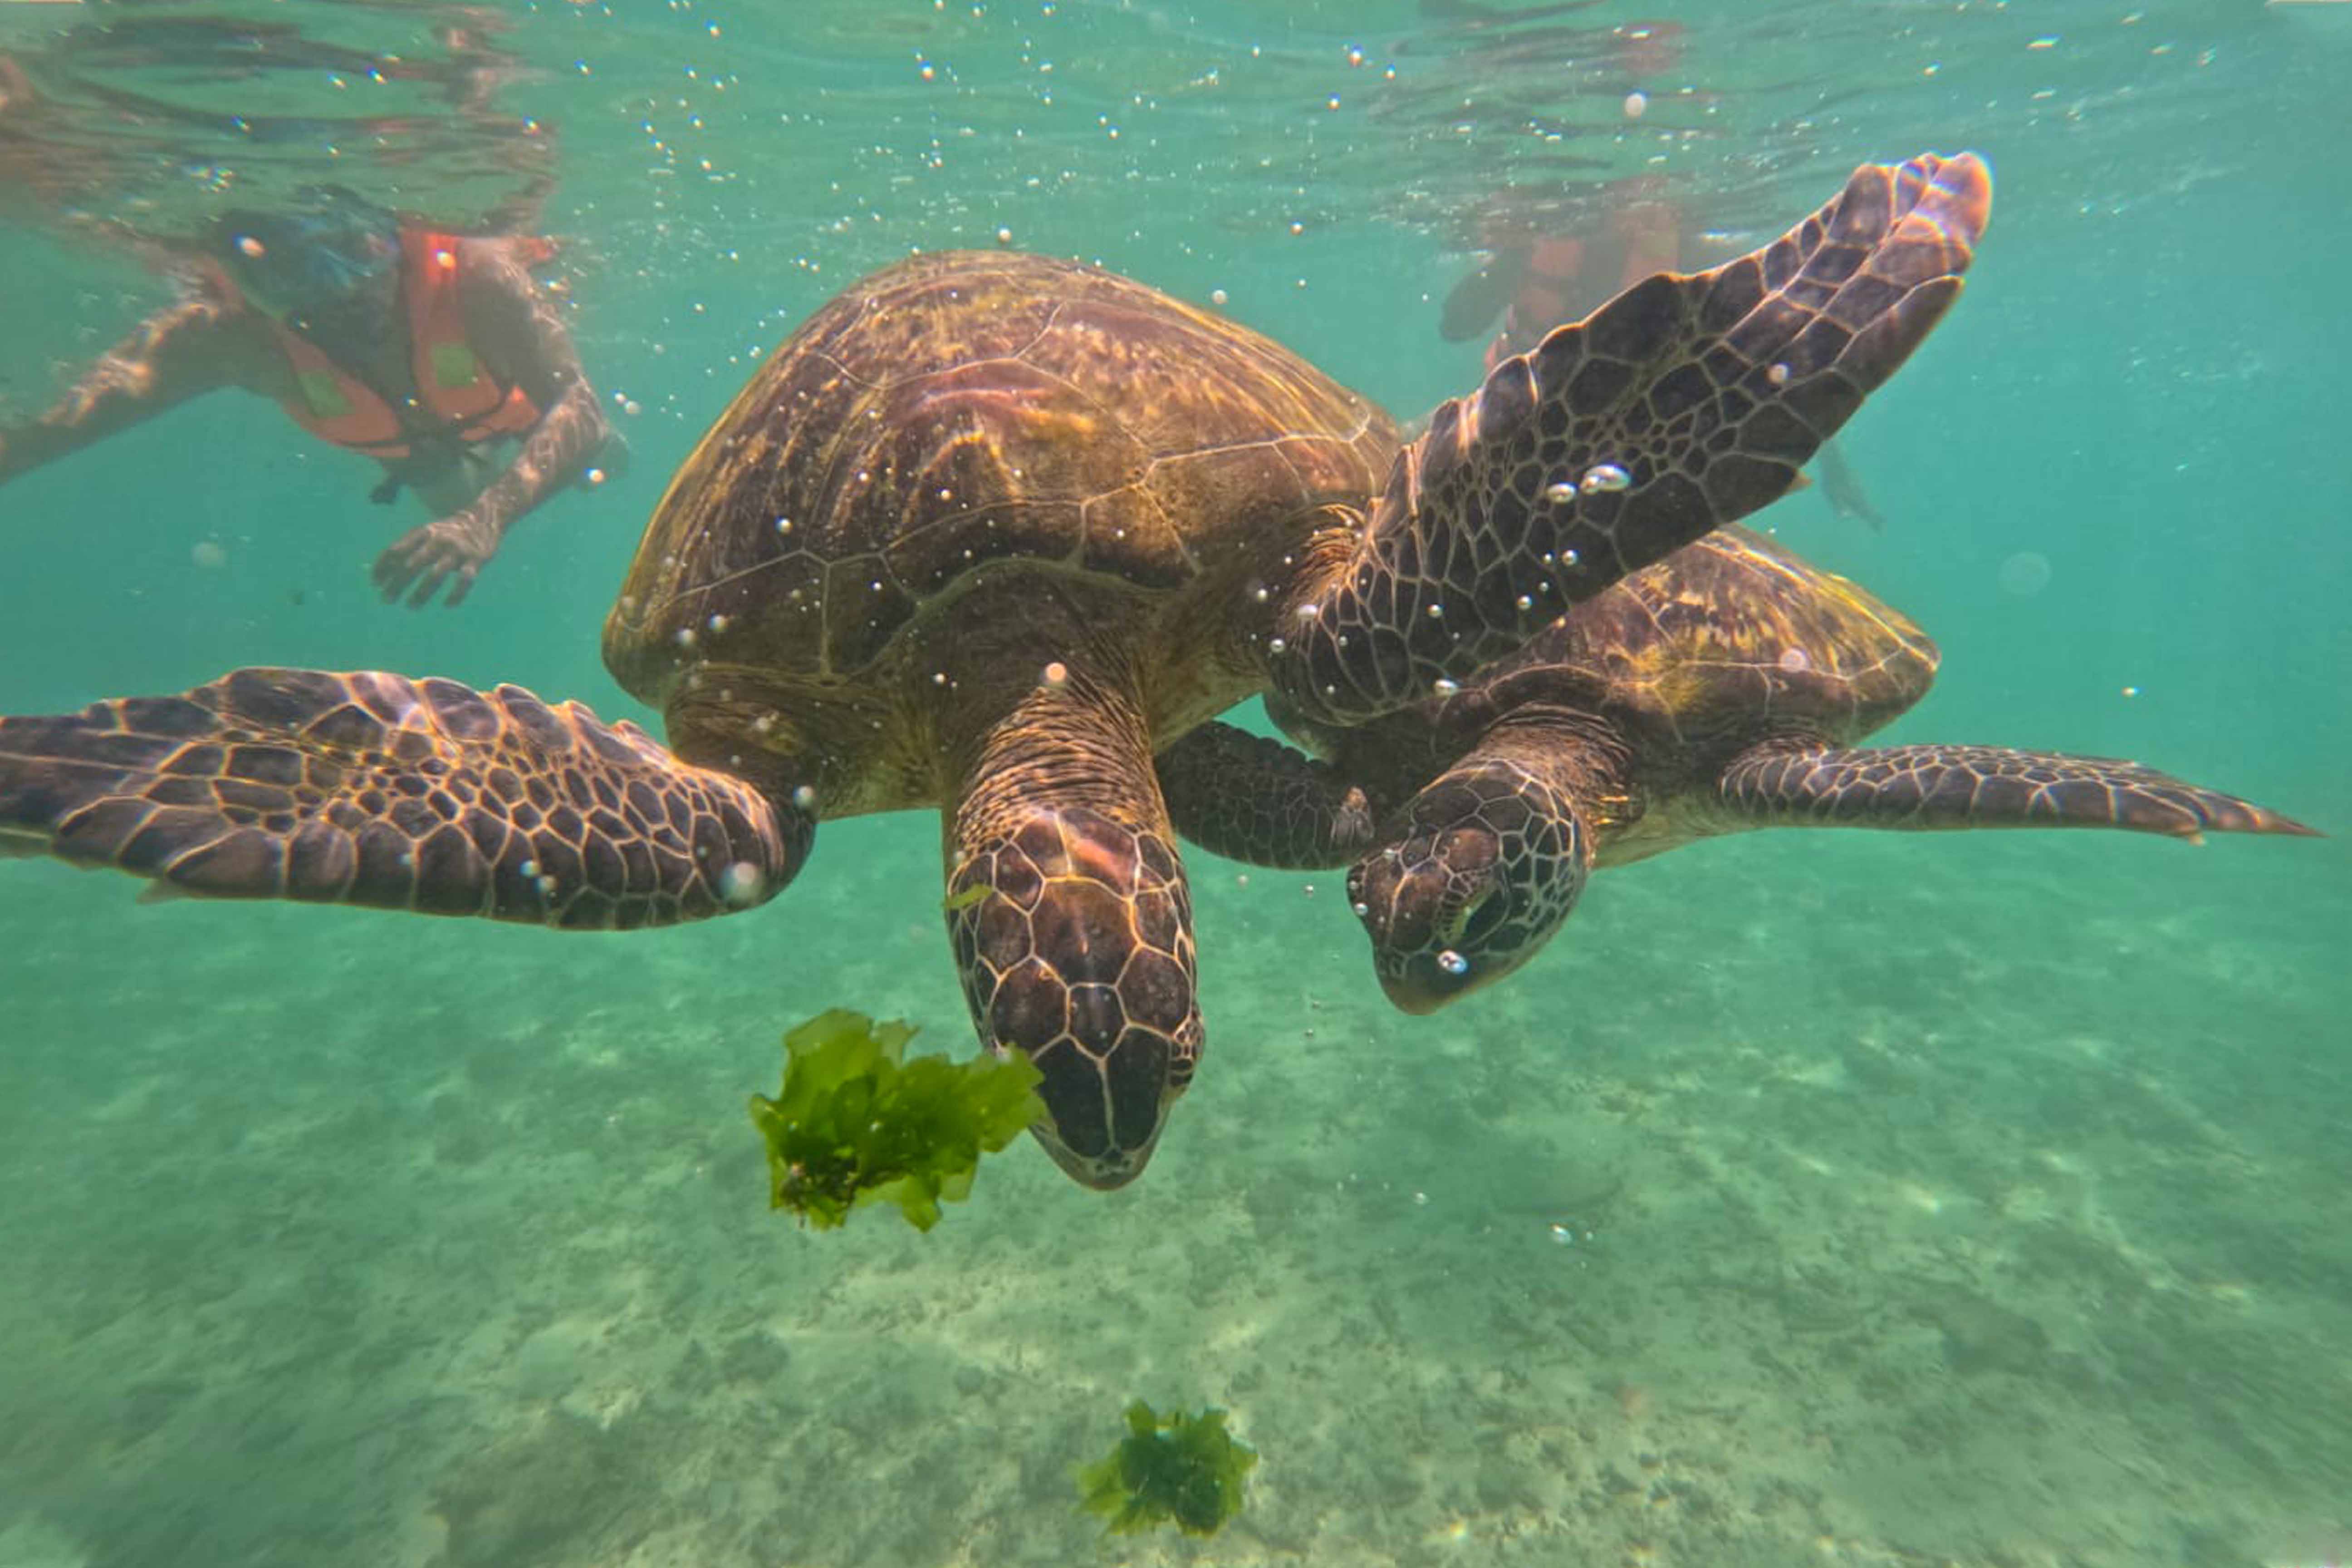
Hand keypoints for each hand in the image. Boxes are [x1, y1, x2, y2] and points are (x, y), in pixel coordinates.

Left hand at [373, 512, 497, 607]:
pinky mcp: (476, 560)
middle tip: (386, 600)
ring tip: (410, 606)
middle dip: (397, 584)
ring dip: (421, 593)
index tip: (375, 584)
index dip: (383, 567)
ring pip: (435, 575)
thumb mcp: (427, 533)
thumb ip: (408, 548)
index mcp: (423, 532)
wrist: (483, 520)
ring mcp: (458, 550)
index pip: (396, 550)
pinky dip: (456, 594)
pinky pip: (465, 580)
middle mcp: (438, 540)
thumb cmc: (447, 533)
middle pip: (412, 564)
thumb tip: (383, 573)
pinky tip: (447, 605)